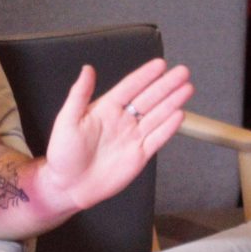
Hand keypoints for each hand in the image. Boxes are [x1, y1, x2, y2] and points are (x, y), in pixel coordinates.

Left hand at [33, 56, 194, 215]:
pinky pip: (157, 139)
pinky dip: (169, 128)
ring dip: (172, 102)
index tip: (160, 64)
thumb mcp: (67, 121)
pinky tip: (179, 115)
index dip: (145, 76)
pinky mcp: (139, 155)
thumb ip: (79, 94)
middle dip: (166, 85)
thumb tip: (87, 70)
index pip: (130, 87)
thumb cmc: (62, 154)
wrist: (68, 187)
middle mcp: (122, 121)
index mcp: (106, 109)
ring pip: (157, 116)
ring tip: (187, 88)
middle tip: (182, 72)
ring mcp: (132, 137)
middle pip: (149, 99)